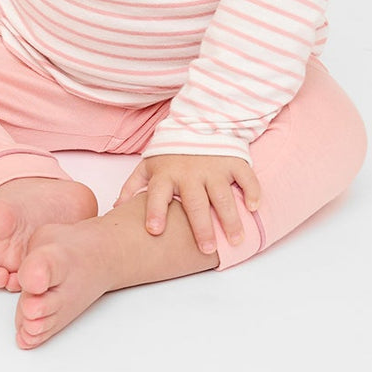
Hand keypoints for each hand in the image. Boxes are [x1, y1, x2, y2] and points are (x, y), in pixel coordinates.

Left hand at [116, 153, 260, 254]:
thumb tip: (116, 208)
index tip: (154, 231)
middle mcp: (189, 172)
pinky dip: (252, 191)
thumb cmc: (171, 153)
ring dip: (230, 218)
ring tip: (235, 240)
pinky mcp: (233, 161)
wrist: (198, 122)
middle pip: (195, 202)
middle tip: (206, 249)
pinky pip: (245, 177)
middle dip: (201, 226)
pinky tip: (254, 207)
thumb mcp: (148, 165)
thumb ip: (133, 185)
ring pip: (222, 195)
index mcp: (165, 174)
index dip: (154, 211)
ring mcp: (213, 166)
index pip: (157, 194)